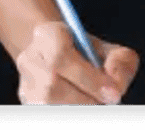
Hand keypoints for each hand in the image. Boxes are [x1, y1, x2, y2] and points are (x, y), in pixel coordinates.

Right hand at [15, 21, 137, 104]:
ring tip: (94, 102)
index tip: (115, 94)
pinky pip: (47, 109)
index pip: (62, 56)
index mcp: (47, 35)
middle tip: (109, 102)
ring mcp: (25, 83)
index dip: (89, 78)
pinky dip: (69, 109)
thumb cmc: (87, 55)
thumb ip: (120, 61)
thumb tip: (115, 85)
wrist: (58, 60)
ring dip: (78, 105)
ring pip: (47, 102)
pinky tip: (82, 104)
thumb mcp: (107, 49)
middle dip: (86, 98)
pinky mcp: (27, 102)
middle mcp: (29, 58)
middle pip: (52, 85)